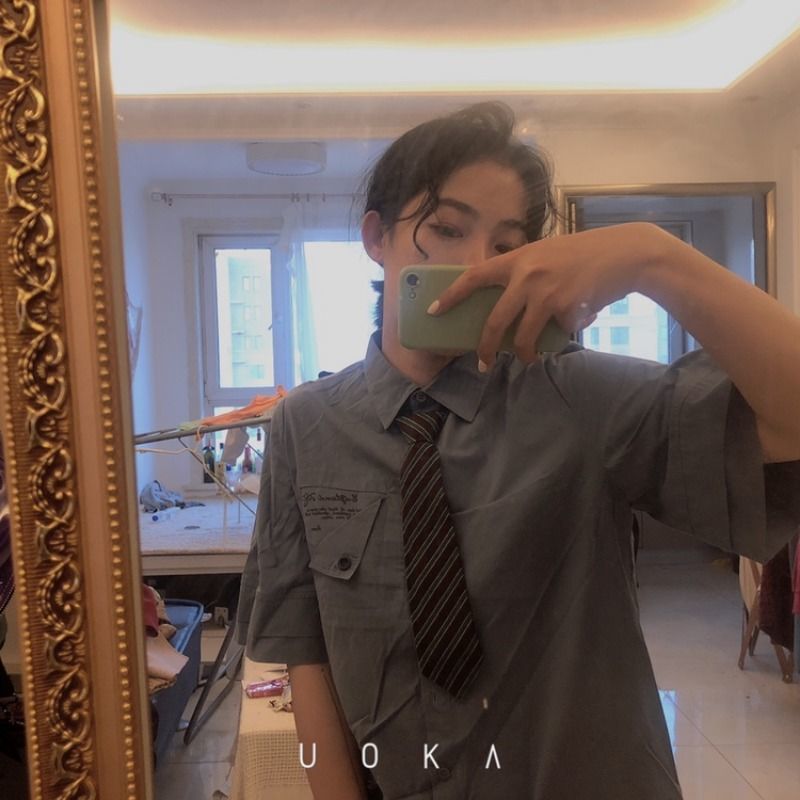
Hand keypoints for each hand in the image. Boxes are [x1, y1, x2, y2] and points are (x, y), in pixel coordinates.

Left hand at [428, 222, 672, 368]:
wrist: (625, 254)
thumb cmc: (584, 254)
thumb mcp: (546, 254)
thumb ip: (525, 275)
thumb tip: (508, 308)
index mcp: (517, 259)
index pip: (473, 276)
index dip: (450, 295)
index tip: (433, 310)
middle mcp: (527, 275)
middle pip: (494, 321)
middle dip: (484, 347)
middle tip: (480, 362)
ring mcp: (546, 293)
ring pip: (522, 337)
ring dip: (522, 354)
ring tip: (527, 359)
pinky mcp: (567, 309)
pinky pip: (557, 333)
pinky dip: (564, 332)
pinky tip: (579, 317)